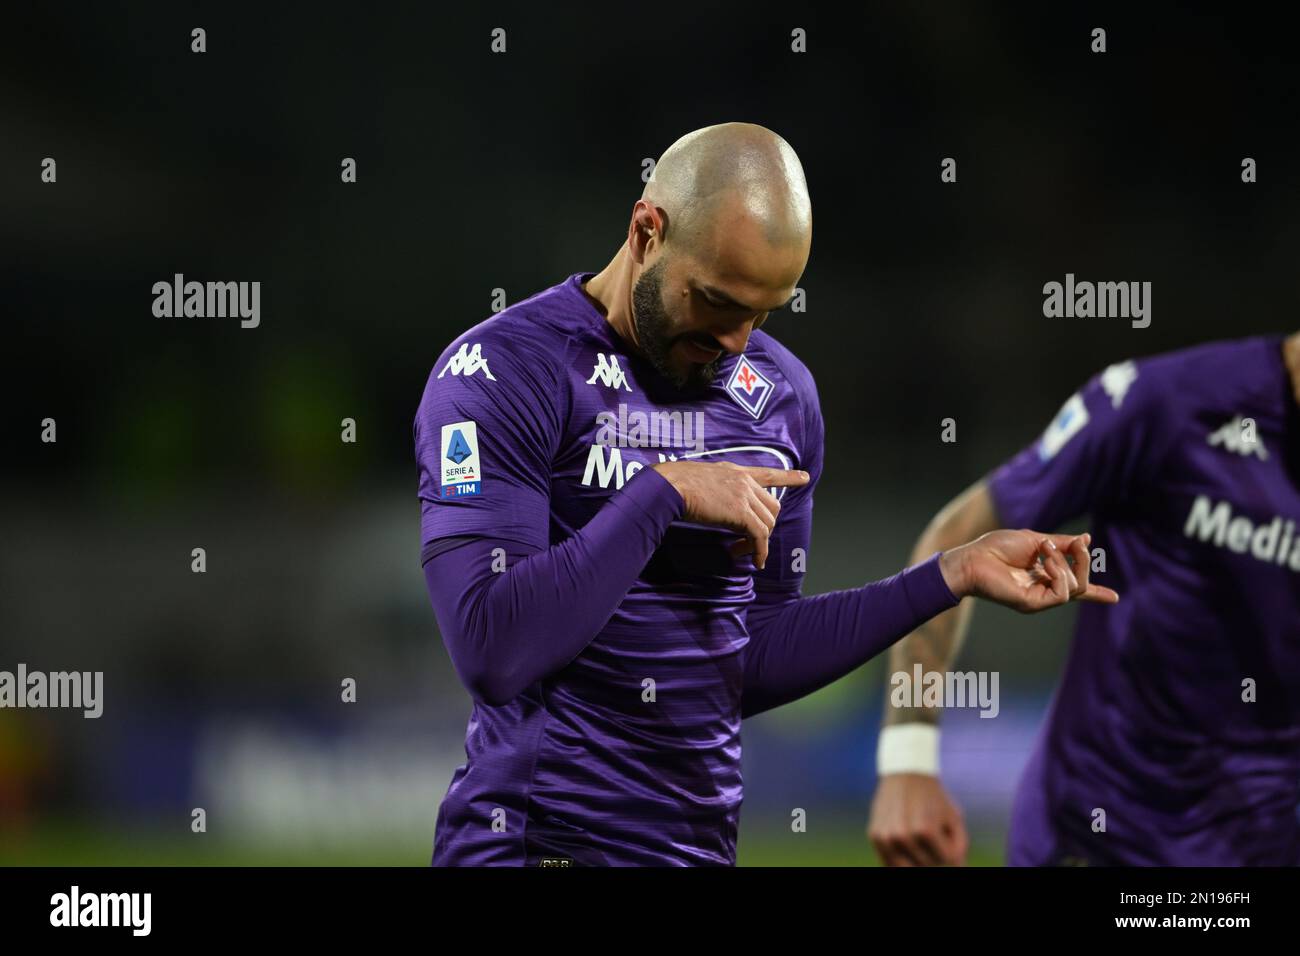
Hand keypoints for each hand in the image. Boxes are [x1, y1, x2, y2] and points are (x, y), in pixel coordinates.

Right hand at [651, 460, 809, 569]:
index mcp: (736, 472)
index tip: (804, 478)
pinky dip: (759, 552)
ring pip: (767, 523)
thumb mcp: (702, 479)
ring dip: (758, 542)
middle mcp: (745, 482)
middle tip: (747, 543)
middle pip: (771, 507)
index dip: (788, 477)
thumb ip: (718, 489)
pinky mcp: (741, 513)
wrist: (671, 486)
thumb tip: (721, 507)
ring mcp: (744, 496)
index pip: (768, 474)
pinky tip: (755, 561)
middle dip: (764, 527)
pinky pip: (759, 536)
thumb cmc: (676, 484)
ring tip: (740, 551)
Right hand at [868, 773, 968, 865]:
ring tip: (918, 838)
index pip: (946, 860)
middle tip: (931, 834)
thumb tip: (956, 868)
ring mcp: (887, 837)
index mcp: (925, 830)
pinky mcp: (875, 836)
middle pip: (927, 865)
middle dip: (933, 854)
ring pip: (907, 867)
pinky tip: (905, 844)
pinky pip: (889, 862)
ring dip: (916, 857)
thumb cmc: (934, 798)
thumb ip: (959, 847)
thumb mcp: (953, 818)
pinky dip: (900, 857)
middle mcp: (903, 835)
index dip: (950, 849)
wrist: (905, 774)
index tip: (946, 833)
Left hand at [939, 530, 1118, 610]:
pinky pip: (1062, 593)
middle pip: (1082, 583)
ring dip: (1064, 562)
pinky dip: (1059, 573)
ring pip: (1075, 587)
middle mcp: (1044, 590)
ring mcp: (1039, 599)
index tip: (1115, 598)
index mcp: (1045, 575)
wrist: (974, 556)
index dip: (1096, 593)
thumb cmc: (997, 547)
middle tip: (1075, 544)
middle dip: (1084, 560)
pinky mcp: (1032, 604)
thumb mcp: (1036, 540)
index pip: (1075, 587)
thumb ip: (1062, 544)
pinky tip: (1044, 563)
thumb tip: (1087, 540)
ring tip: (1044, 549)